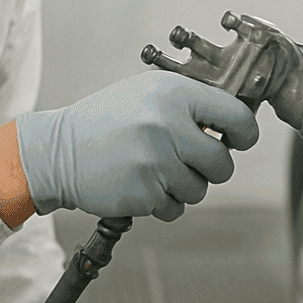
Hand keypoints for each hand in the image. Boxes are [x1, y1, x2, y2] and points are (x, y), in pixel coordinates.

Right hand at [15, 71, 258, 220]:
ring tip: (155, 170)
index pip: (237, 116)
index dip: (245, 132)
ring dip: (184, 187)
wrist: (58, 151)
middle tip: (189, 161)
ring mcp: (156, 161)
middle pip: (223, 163)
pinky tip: (141, 184)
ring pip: (200, 190)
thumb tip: (236, 122)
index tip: (239, 139)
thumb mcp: (146, 93)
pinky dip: (162, 203)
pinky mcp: (144, 193)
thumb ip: (189, 103)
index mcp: (173, 93)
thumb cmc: (107, 120)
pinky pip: (175, 208)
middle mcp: (167, 125)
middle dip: (211, 168)